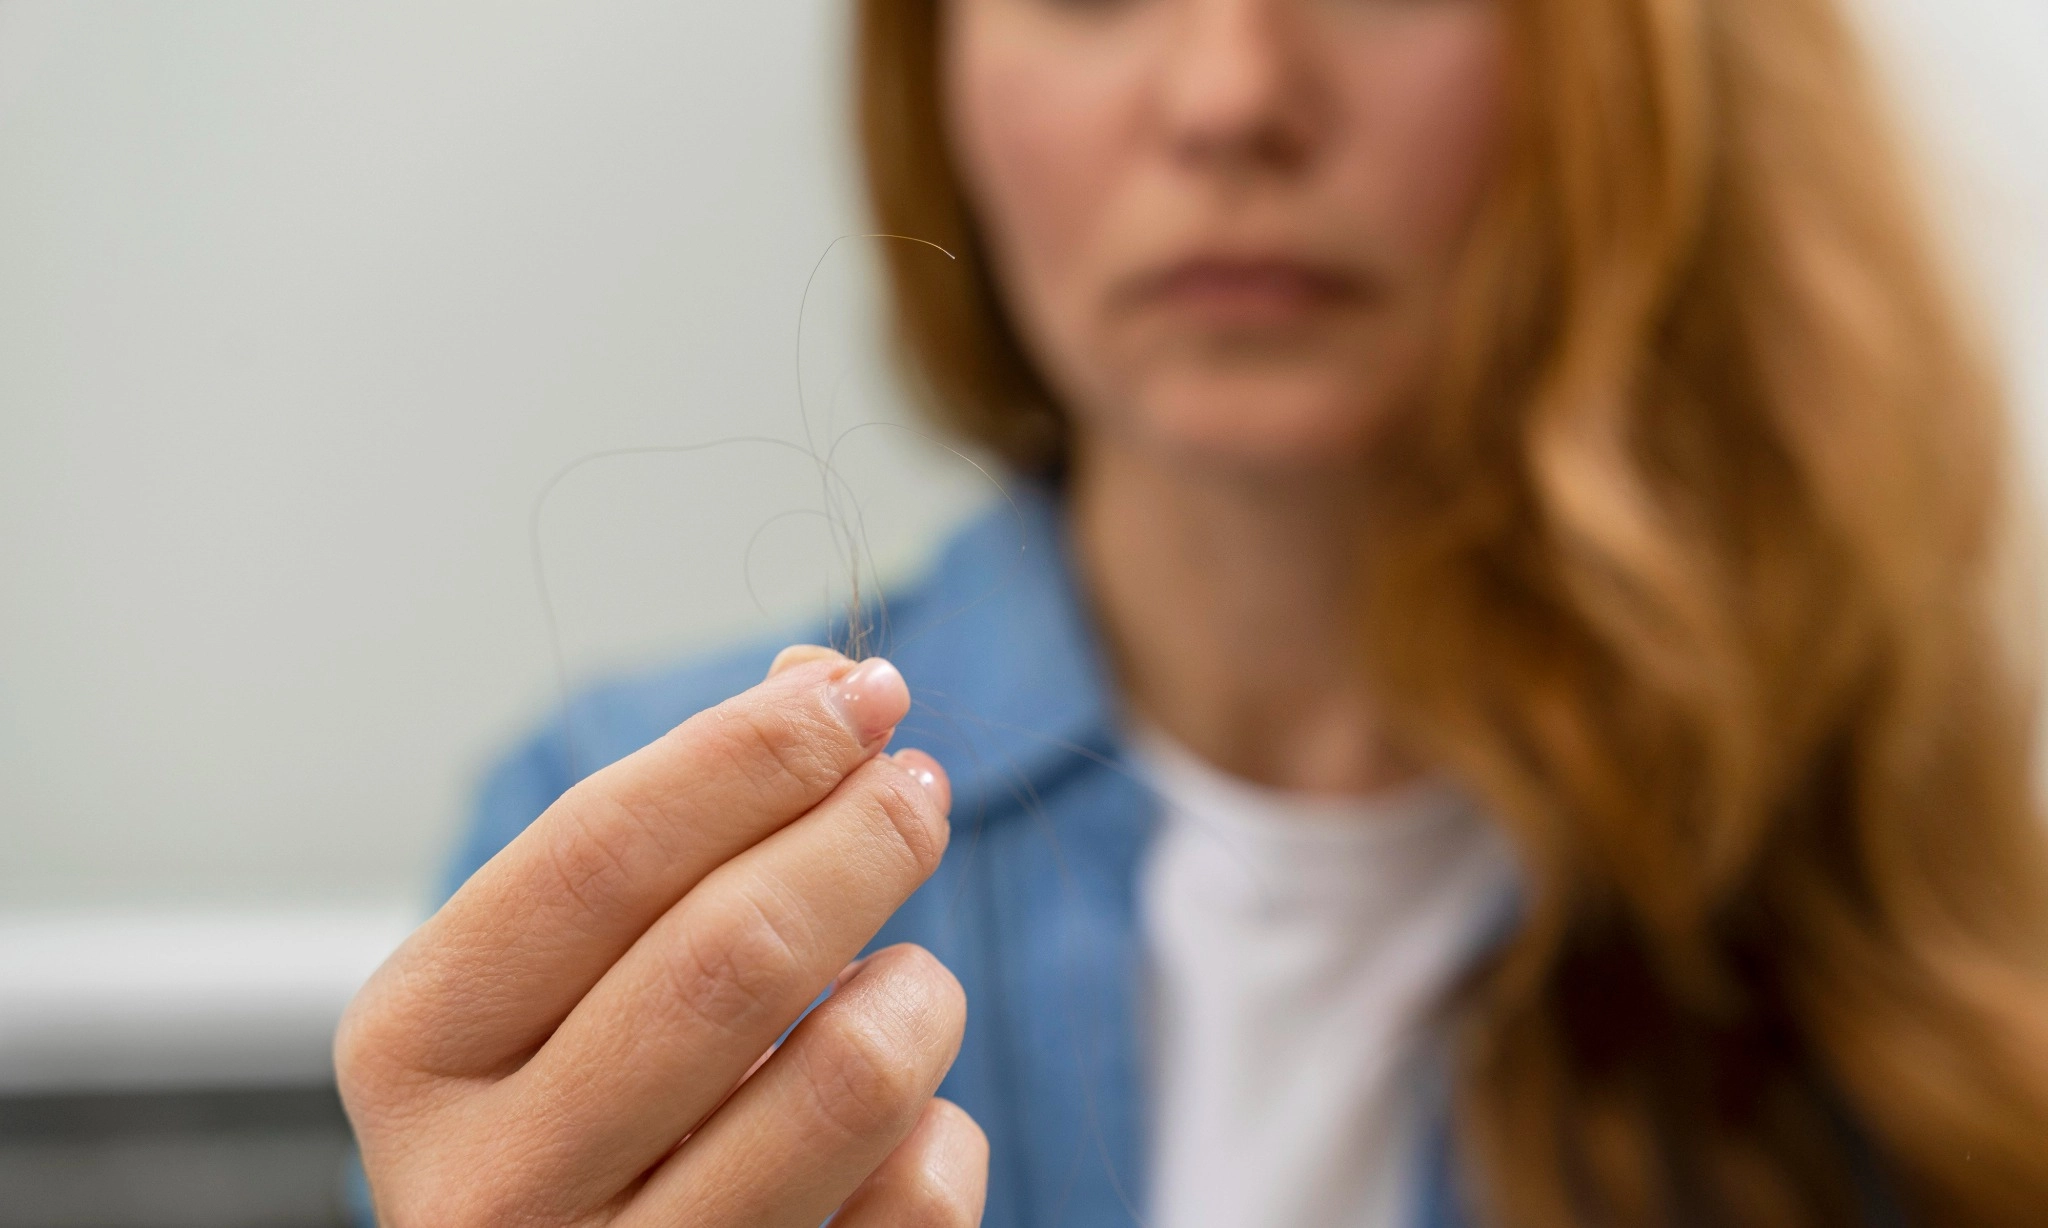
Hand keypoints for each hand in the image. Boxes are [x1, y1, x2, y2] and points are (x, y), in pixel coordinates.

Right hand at [335, 646, 986, 1226]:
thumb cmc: (583, 1113)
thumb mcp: (574, 972)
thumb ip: (680, 826)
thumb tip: (819, 683)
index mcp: (415, 1052)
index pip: (601, 854)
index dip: (752, 753)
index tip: (860, 693)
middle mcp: (488, 1191)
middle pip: (732, 955)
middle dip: (860, 838)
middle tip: (916, 790)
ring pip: (850, 1079)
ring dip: (916, 994)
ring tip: (904, 980)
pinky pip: (916, 1198)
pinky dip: (940, 1131)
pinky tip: (892, 1125)